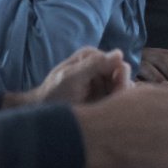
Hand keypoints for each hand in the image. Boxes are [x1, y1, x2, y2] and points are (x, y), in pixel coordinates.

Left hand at [9, 48, 130, 107]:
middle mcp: (99, 66)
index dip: (120, 79)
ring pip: (124, 88)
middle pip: (124, 76)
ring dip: (120, 100)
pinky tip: (108, 114)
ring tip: (107, 111)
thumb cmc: (53, 93)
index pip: (118, 63)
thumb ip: (94, 65)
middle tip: (111, 105)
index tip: (116, 93)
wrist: (43, 111)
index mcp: (92, 56)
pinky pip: (119, 99)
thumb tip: (119, 53)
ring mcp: (102, 81)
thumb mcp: (71, 78)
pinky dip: (118, 106)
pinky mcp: (103, 96)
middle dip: (122, 91)